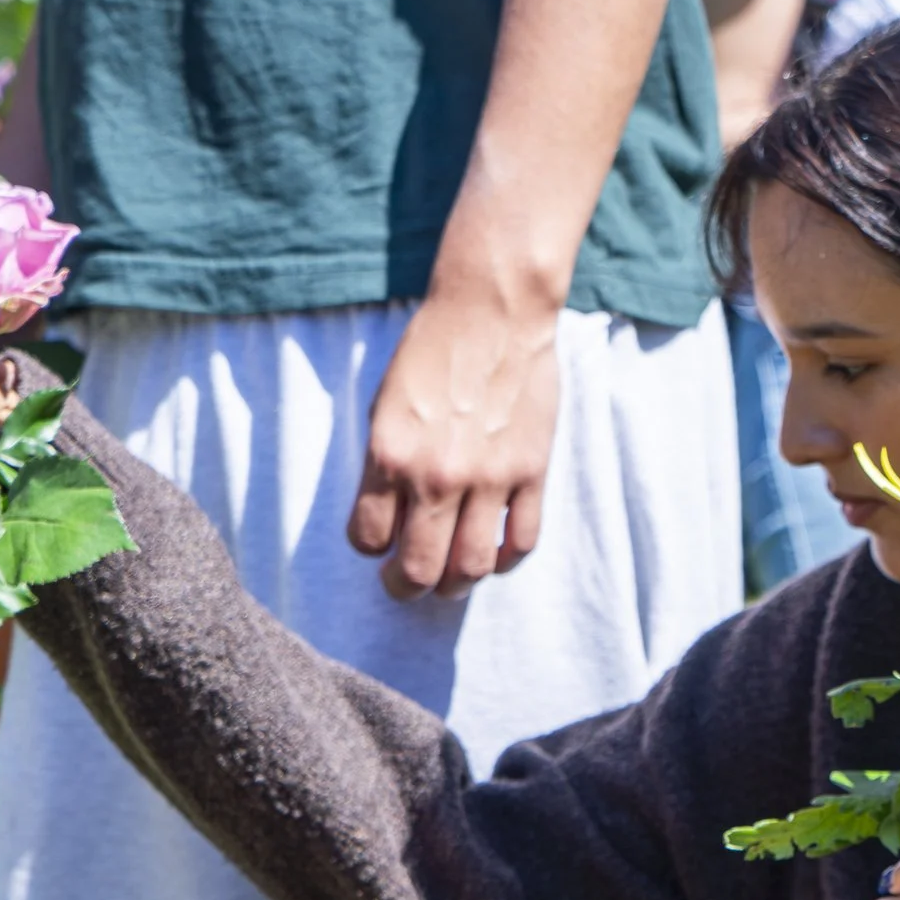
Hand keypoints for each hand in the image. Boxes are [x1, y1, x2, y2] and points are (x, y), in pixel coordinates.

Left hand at [346, 283, 559, 600]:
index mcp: (390, 455)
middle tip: (405, 584)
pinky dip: (505, 560)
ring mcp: (489, 478)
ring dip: (456, 585)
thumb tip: (392, 517)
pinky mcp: (531, 473)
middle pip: (420, 570)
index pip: (368, 539)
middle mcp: (438, 476)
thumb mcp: (385, 405)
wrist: (493, 311)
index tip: (377, 542)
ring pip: (471, 568)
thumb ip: (385, 465)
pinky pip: (521, 542)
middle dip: (406, 588)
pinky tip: (493, 552)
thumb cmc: (431, 350)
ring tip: (450, 580)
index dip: (370, 548)